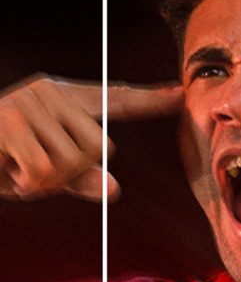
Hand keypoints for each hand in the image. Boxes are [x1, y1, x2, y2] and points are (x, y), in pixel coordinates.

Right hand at [0, 76, 180, 201]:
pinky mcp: (9, 120)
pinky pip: (44, 170)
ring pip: (73, 163)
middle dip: (71, 173)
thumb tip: (113, 190)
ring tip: (14, 165)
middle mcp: (48, 92)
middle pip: (102, 149)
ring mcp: (27, 101)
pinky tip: (5, 168)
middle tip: (32, 168)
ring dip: (44, 180)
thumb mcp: (44, 173)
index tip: (181, 93)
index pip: (115, 99)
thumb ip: (80, 178)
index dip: (150, 99)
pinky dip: (27, 183)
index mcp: (63, 99)